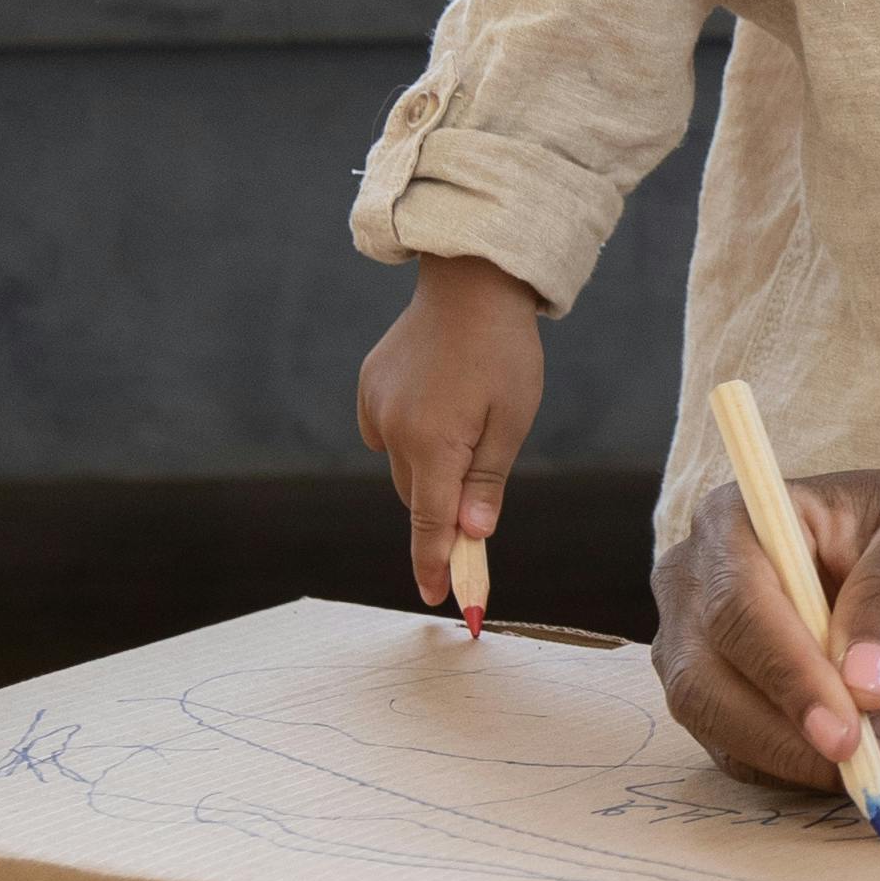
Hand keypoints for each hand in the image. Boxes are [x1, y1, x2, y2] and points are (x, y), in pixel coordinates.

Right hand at [358, 259, 544, 610]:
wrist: (470, 284)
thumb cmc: (503, 353)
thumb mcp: (511, 421)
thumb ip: (486, 483)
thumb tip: (471, 534)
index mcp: (433, 444)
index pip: (431, 522)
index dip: (434, 563)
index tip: (436, 597)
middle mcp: (393, 431)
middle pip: (418, 496)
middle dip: (444, 503)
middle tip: (478, 494)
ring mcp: (375, 407)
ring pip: (403, 464)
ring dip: (429, 463)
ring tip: (466, 418)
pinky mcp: (368, 386)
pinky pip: (388, 431)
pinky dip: (412, 433)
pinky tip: (439, 397)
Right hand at [654, 467, 879, 789]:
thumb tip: (857, 683)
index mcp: (741, 520)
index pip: (735, 603)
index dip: (785, 670)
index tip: (847, 727)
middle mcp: (705, 586)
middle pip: (705, 680)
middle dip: (796, 734)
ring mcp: (709, 653)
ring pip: (728, 734)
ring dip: (822, 760)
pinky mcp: (734, 711)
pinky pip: (757, 763)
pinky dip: (826, 775)